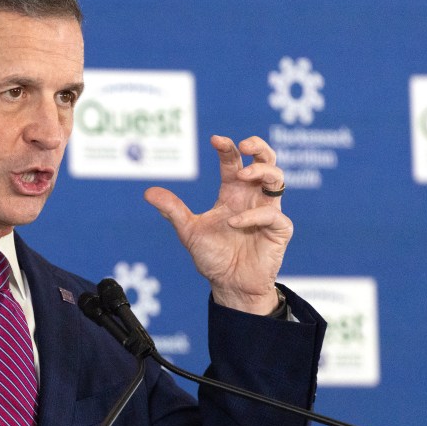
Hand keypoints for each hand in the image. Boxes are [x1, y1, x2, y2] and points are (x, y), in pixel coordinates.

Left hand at [144, 135, 291, 314]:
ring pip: (278, 179)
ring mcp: (267, 212)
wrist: (229, 285)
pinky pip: (272, 215)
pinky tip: (235, 222)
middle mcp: (252, 198)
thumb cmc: (213, 258)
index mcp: (232, 193)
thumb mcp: (189, 231)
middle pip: (266, 161)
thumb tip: (148, 192)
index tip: (215, 139)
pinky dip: (254, 215)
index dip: (227, 148)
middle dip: (259, 148)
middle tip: (244, 145)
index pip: (233, 162)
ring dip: (262, 171)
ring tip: (242, 175)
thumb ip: (173, 210)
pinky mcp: (278, 230)